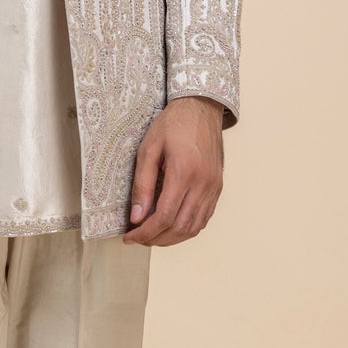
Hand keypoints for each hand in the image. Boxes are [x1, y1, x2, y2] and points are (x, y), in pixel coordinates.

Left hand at [121, 96, 225, 246]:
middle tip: (137, 239)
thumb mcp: (148, 149)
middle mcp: (203, 184)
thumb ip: (142, 184)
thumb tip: (136, 216)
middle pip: (179, 227)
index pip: (164, 216)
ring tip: (152, 236)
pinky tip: (171, 227)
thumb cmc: (173, 124)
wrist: (201, 108)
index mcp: (184, 173)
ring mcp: (213, 187)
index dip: (145, 232)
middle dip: (156, 239)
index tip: (129, 236)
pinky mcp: (217, 187)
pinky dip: (187, 229)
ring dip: (172, 238)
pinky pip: (204, 218)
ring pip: (194, 227)